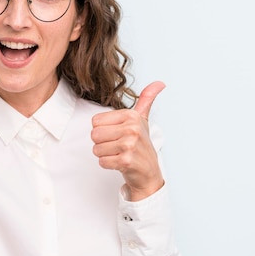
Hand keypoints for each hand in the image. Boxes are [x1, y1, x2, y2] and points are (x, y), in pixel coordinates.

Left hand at [91, 81, 165, 200]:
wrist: (149, 172)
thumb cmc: (141, 144)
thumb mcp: (142, 119)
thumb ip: (146, 99)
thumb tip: (160, 83)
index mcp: (131, 115)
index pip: (95, 121)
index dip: (103, 130)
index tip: (118, 134)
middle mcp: (132, 128)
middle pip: (94, 134)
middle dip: (102, 143)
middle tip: (117, 146)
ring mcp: (130, 145)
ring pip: (96, 149)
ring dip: (105, 155)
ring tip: (119, 154)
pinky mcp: (126, 161)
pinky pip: (102, 161)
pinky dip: (108, 164)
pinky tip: (120, 163)